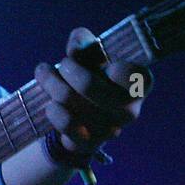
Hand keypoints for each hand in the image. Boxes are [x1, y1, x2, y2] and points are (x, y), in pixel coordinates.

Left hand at [34, 27, 151, 161]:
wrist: (81, 117)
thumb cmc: (91, 76)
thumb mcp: (90, 56)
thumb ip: (84, 42)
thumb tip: (78, 41)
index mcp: (138, 85)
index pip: (139, 78)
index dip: (120, 70)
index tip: (107, 64)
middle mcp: (130, 110)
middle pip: (90, 86)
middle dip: (68, 70)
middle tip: (63, 63)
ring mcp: (110, 130)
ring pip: (71, 101)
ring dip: (52, 84)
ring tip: (44, 74)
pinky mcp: (89, 143)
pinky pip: (66, 124)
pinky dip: (53, 110)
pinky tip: (50, 103)